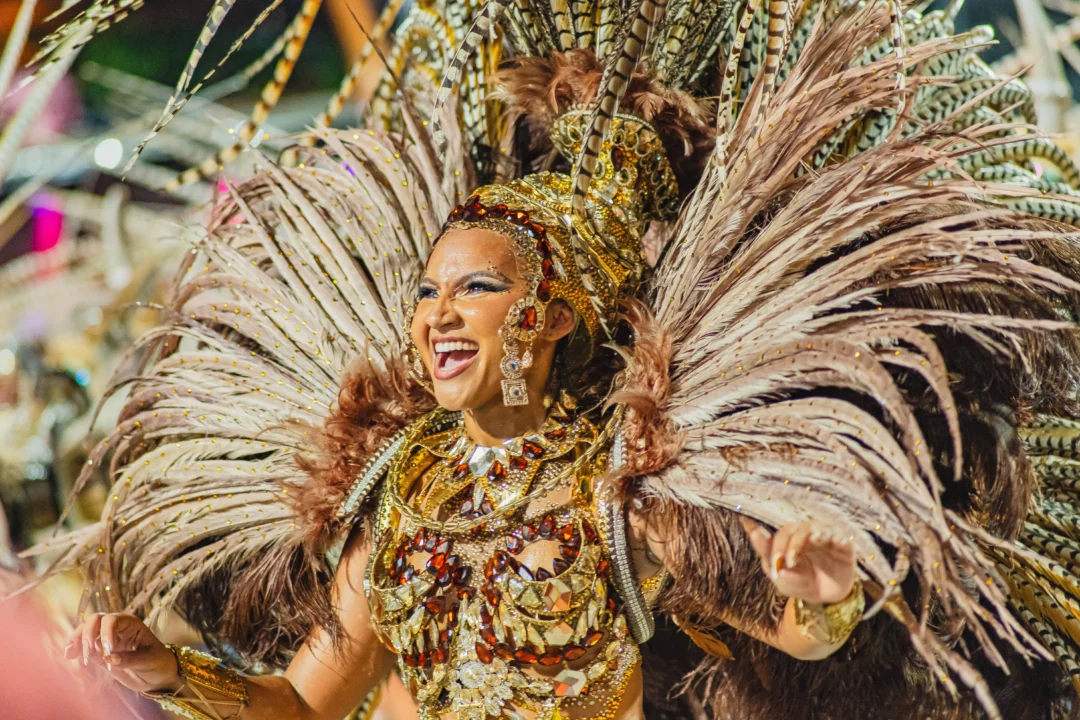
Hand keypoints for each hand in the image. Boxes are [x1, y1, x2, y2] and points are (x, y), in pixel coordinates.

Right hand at [64, 613, 180, 693]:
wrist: (157, 675)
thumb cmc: (157, 662)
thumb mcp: (149, 660)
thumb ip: (129, 659)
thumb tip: (108, 658)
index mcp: (130, 624)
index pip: (112, 620)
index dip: (106, 633)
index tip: (108, 651)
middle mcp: (116, 628)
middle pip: (94, 620)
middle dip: (87, 634)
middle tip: (89, 654)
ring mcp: (105, 639)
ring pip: (85, 631)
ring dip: (77, 640)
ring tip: (72, 655)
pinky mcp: (98, 652)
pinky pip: (83, 646)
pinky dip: (74, 648)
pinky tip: (69, 655)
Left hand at [741, 518, 855, 604]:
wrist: (829, 596)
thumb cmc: (802, 583)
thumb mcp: (786, 583)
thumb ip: (777, 571)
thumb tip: (772, 560)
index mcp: (784, 543)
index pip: (768, 535)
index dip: (756, 528)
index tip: (744, 521)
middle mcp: (802, 535)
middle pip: (788, 530)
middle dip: (783, 545)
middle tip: (784, 562)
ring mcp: (822, 537)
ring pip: (811, 528)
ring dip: (803, 539)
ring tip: (798, 554)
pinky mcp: (842, 545)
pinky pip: (839, 536)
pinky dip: (834, 537)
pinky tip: (830, 541)